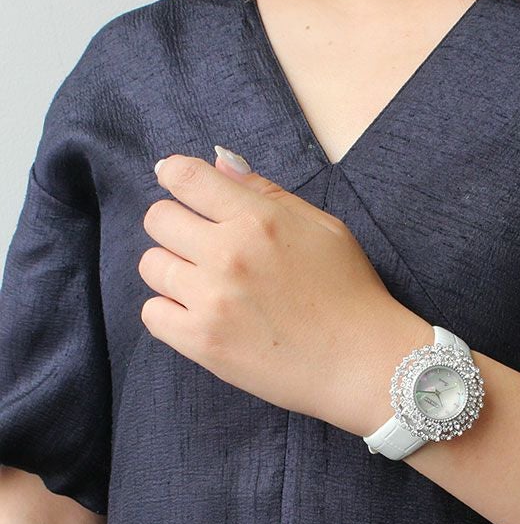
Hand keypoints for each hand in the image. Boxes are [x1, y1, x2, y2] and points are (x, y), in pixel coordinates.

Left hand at [138, 149, 432, 435]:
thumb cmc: (351, 293)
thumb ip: (268, 193)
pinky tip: (201, 315)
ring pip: (152, 266)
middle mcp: (229, 253)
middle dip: (176, 226)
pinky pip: (152, 314)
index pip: (185, 176)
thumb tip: (220, 162)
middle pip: (158, 219)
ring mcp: (212, 300)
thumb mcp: (323, 228)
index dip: (174, 177)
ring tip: (206, 286)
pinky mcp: (203, 342)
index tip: (180, 189)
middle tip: (202, 247)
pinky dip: (170, 312)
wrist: (363, 361)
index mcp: (259, 219)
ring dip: (174, 270)